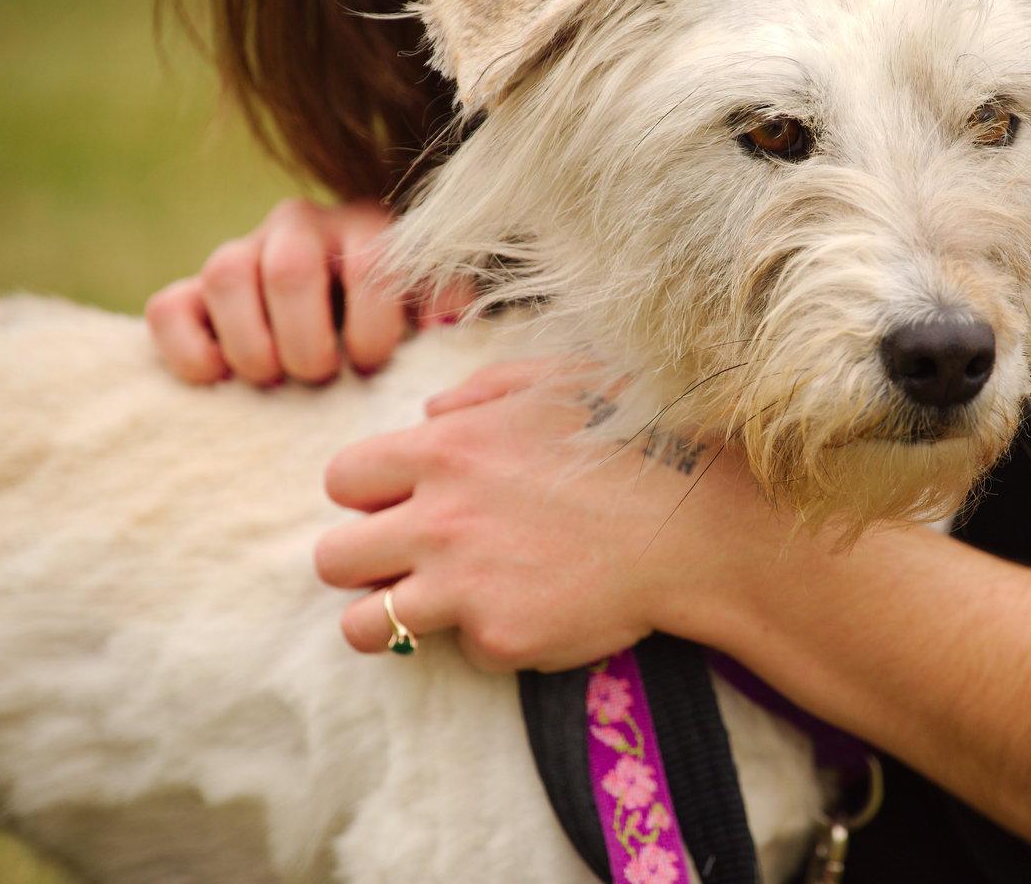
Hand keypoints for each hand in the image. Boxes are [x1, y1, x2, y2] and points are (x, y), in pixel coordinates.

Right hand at [145, 198, 464, 385]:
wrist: (341, 330)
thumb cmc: (396, 326)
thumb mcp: (430, 308)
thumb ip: (444, 303)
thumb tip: (445, 321)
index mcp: (367, 227)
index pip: (370, 261)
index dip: (371, 321)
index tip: (372, 362)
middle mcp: (301, 225)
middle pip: (290, 269)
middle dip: (307, 340)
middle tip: (321, 376)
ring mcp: (242, 251)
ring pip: (226, 274)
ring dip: (253, 344)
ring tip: (275, 380)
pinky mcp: (191, 289)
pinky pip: (168, 307)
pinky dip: (189, 350)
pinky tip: (220, 378)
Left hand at [313, 359, 790, 670]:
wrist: (697, 524)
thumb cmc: (635, 441)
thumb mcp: (559, 381)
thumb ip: (481, 390)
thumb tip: (430, 412)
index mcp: (445, 450)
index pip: (342, 479)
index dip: (368, 493)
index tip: (401, 502)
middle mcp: (438, 519)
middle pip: (333, 557)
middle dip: (360, 561)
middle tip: (406, 561)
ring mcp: (464, 586)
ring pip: (363, 625)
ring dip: (389, 617)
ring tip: (434, 606)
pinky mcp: (500, 639)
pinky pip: (462, 648)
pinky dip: (490, 634)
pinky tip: (535, 608)